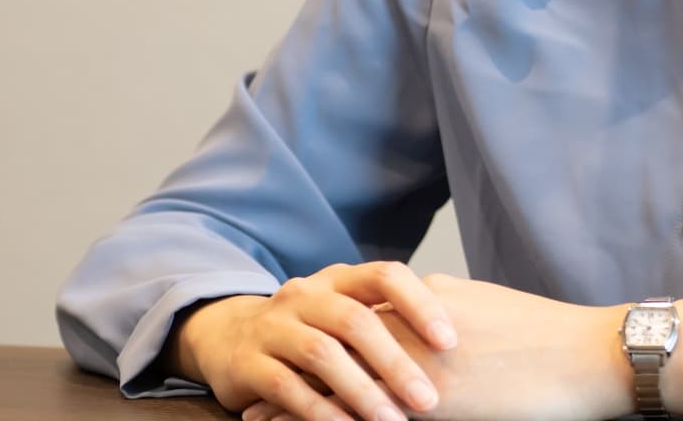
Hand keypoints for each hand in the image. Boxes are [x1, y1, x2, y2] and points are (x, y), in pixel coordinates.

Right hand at [166, 261, 456, 420]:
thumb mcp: (344, 312)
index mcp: (339, 277)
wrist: (229, 336)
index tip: (449, 340)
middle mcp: (306, 293)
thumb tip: (453, 341)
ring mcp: (274, 326)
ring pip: (323, 355)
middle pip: (356, 320)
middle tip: (428, 397)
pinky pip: (288, 387)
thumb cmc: (311, 329)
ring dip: (361, 392)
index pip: (386, 275)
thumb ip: (384, 319)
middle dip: (395, 362)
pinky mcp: (249, 363)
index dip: (419, 304)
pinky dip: (320, 411)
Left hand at [243, 276, 628, 420]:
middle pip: (338, 340)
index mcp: (434, 297)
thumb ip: (448, 309)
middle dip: (294, 361)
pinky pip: (371, 417)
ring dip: (297, 402)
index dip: (319, 324)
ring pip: (343, 381)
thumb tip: (426, 311)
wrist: (588, 355)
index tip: (288, 335)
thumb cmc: (549, 335)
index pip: (361, 308)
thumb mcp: (491, 308)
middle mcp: (419, 325)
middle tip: (255, 379)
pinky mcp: (438, 404)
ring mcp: (424, 365)